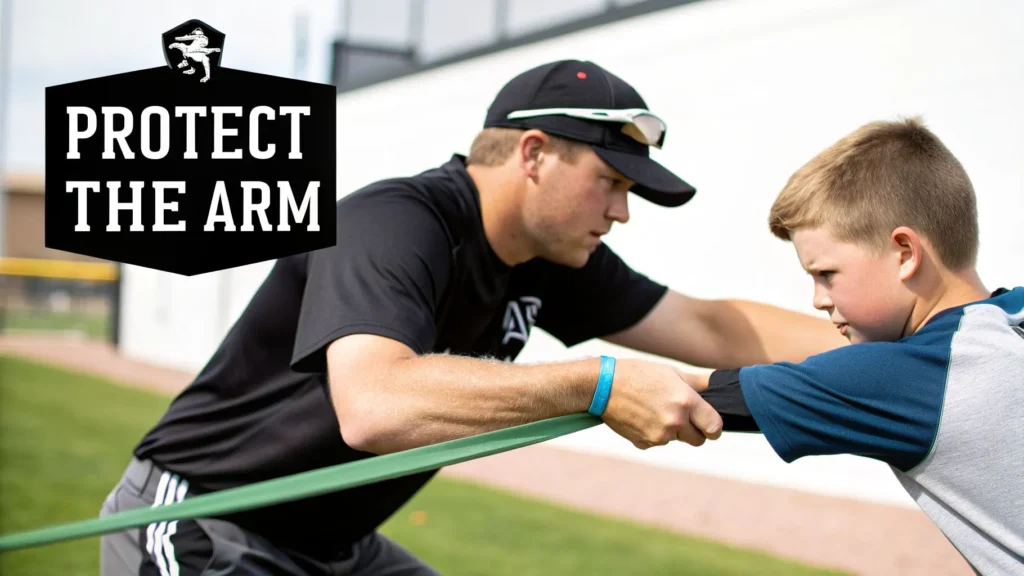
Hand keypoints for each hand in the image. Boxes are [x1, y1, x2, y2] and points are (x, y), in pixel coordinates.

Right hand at [600, 359, 722, 449]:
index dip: (714, 427)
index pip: (714, 428)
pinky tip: (642, 417)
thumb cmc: (639, 374)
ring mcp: (659, 436)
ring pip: (675, 440)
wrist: (604, 386)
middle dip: (694, 430)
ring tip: (654, 409)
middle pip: (698, 440)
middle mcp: (675, 422)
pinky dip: (653, 433)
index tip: (709, 424)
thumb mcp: (672, 372)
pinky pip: (657, 443)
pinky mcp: (644, 444)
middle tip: (681, 414)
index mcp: (686, 402)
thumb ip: (699, 382)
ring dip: (671, 430)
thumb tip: (719, 382)